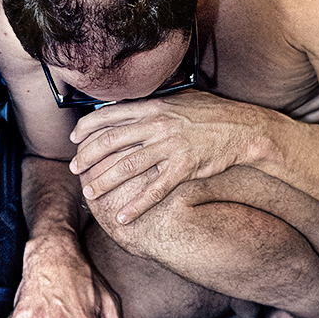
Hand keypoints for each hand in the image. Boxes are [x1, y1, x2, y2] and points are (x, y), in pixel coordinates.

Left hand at [68, 91, 260, 223]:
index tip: (74, 139)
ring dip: (104, 182)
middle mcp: (157, 124)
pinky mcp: (184, 167)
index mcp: (153, 106)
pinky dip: (136, 206)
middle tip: (75, 169)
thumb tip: (129, 105)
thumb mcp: (180, 100)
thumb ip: (154, 104)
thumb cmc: (213, 114)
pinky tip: (123, 217)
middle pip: (111, 141)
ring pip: (127, 166)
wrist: (244, 128)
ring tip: (90, 193)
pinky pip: (154, 190)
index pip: (109, 115)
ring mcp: (170, 146)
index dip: (87, 128)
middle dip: (87, 157)